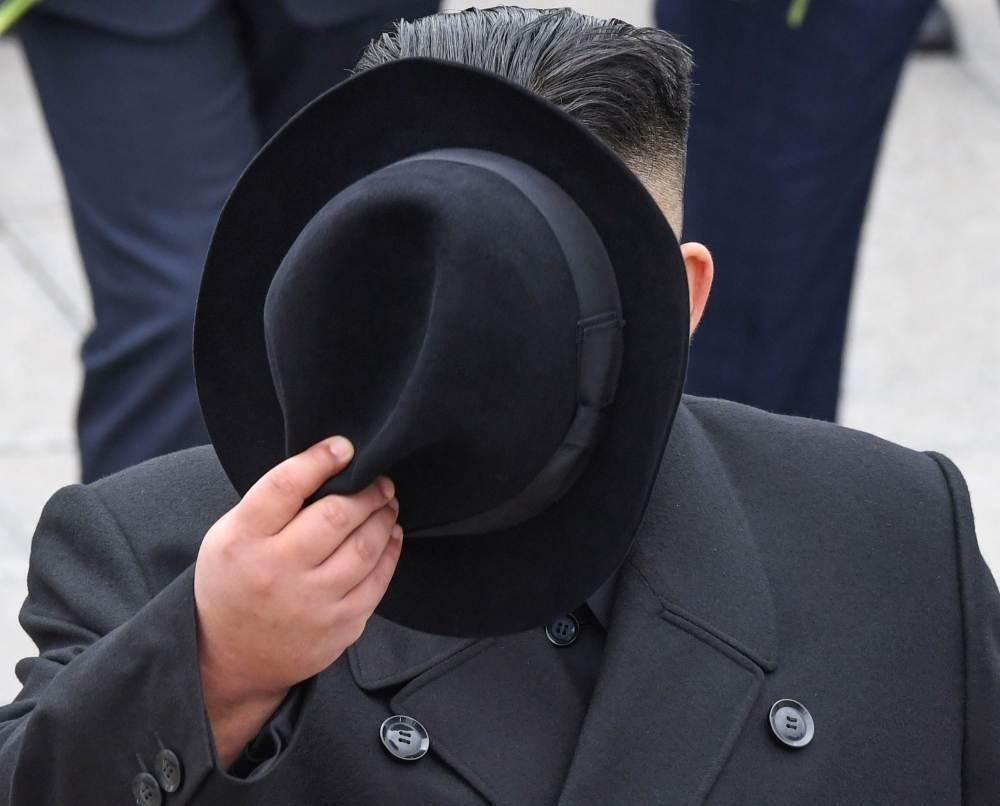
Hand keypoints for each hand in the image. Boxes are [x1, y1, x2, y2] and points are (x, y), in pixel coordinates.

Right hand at [193, 436, 401, 767]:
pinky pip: (378, 580)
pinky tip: (391, 535)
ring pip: (365, 547)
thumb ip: (272, 503)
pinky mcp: (339, 625)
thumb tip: (330, 465)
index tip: (345, 447)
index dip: (320, 460)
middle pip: (336, 516)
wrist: (229, 658)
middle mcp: (276, 571)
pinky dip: (391, 551)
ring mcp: (310, 602)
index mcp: (243, 539)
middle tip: (380, 481)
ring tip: (387, 504)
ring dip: (384, 517)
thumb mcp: (232, 534)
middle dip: (368, 490)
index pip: (286, 486)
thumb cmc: (236, 582)